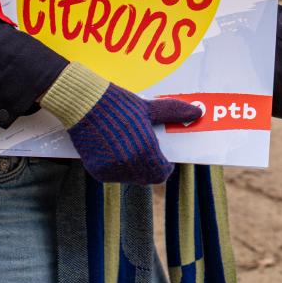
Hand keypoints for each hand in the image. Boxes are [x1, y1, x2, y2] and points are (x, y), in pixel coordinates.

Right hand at [46, 71, 200, 183]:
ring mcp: (112, 170)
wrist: (84, 105)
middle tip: (147, 151)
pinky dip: (117, 168)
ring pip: (131, 178)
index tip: (164, 158)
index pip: (162, 173)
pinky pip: (114, 176)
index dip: (165, 166)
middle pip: (148, 178)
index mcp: (146, 151)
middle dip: (151, 167)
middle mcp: (130, 165)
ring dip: (134, 168)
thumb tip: (198, 113)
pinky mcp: (97, 172)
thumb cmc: (119, 104)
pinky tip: (114, 150)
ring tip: (129, 147)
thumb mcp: (148, 108)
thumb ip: (173, 113)